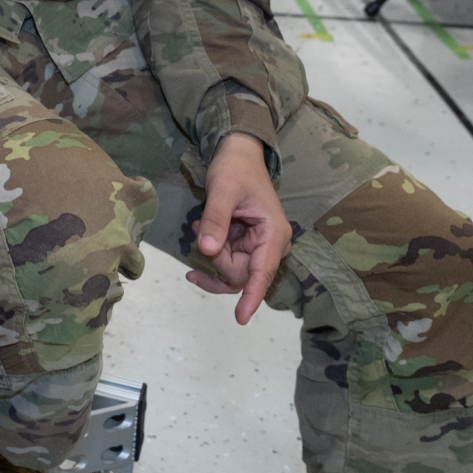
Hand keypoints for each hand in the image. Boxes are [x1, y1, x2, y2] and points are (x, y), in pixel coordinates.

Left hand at [185, 133, 291, 324]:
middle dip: (217, 258)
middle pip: (241, 273)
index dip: (251, 297)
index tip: (240, 319)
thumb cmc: (234, 169)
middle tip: (201, 229)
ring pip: (232, 270)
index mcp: (273, 235)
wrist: (238, 154)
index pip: (262, 273)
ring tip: (199, 226)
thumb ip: (215, 220)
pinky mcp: (248, 245)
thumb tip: (207, 250)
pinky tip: (200, 230)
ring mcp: (259, 247)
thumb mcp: (222, 190)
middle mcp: (271, 245)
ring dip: (212, 254)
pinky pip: (228, 260)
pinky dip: (212, 250)